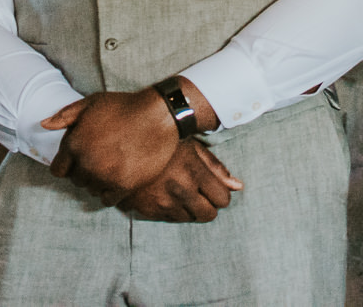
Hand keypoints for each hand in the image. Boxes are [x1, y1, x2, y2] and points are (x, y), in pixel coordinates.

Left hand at [41, 79, 219, 203]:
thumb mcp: (91, 103)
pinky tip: (118, 178)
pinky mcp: (124, 186)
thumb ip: (65, 116)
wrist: (158, 116)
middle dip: (83, 171)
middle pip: (76, 180)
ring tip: (111, 166)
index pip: (58, 170)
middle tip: (100, 158)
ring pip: (91, 190)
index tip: (78, 160)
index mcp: (74, 143)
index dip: (67, 164)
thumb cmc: (124, 107)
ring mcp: (105, 176)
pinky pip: (107, 200)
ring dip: (97, 182)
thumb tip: (44, 125)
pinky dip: (110, 192)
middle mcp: (86, 163)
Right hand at [119, 139, 243, 221]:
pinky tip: (165, 195)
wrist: (123, 147)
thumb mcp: (192, 147)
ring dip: (189, 208)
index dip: (220, 194)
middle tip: (199, 193)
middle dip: (208, 205)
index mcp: (193, 170)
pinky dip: (172, 210)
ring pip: (190, 218)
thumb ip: (215, 167)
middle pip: (209, 214)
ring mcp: (164, 202)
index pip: (222, 198)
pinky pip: (171, 219)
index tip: (212, 187)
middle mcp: (181, 189)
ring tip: (179, 191)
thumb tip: (238, 186)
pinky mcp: (149, 211)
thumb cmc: (164, 143)